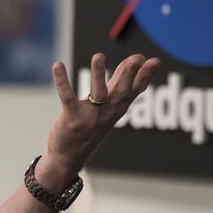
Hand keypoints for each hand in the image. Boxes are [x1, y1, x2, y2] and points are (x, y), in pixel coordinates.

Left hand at [35, 53, 159, 189]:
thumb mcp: (108, 105)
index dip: (145, 76)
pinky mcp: (72, 120)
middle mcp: (107, 113)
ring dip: (98, 75)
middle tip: (137, 58)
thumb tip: (134, 61)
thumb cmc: (90, 126)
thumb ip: (118, 82)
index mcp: (117, 108)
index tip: (154, 61)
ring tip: (99, 56)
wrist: (69, 157)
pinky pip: (67, 98)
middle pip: (121, 92)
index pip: (135, 91)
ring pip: (97, 94)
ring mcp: (90, 117)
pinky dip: (62, 81)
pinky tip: (58, 65)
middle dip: (129, 75)